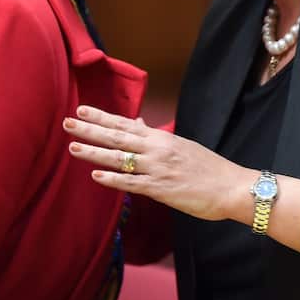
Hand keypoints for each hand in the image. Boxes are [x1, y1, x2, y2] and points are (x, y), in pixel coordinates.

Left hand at [65, 106, 253, 222]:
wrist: (231, 187)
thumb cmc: (208, 168)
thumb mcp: (181, 145)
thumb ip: (156, 137)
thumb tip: (139, 124)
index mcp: (162, 138)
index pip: (126, 124)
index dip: (102, 117)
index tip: (82, 110)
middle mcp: (157, 150)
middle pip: (117, 137)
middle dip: (91, 130)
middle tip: (68, 122)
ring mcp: (158, 169)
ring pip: (120, 159)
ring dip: (95, 153)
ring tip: (73, 148)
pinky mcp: (161, 190)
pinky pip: (132, 184)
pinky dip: (114, 179)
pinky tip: (96, 176)